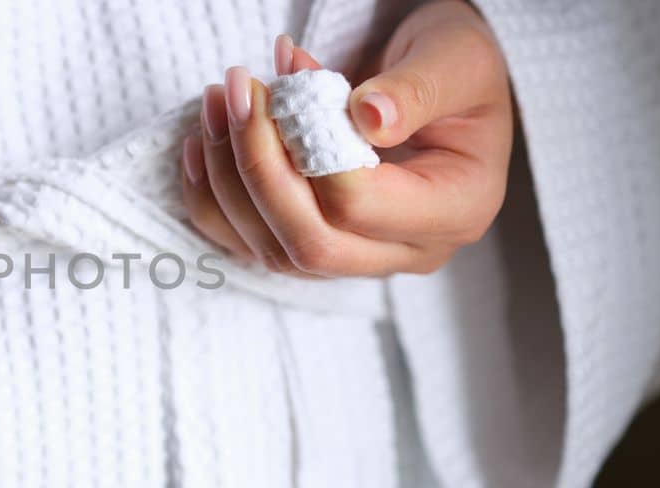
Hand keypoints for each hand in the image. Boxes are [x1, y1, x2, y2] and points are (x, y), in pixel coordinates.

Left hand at [181, 0, 511, 276]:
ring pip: (272, 250)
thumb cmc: (456, 65)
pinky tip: (202, 144)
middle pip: (311, 243)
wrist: (443, 78)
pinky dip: (215, 200)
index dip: (306, 152)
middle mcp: (408, 249)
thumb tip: (368, 117)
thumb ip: (417, 88)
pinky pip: (251, 244)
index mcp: (455, 209)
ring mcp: (361, 256)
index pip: (360, 206)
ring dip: (229, 178)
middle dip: (256, 169)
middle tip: (235, 92)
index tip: (280, 86)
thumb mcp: (454, 59)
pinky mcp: (319, 244)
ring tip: (216, 102)